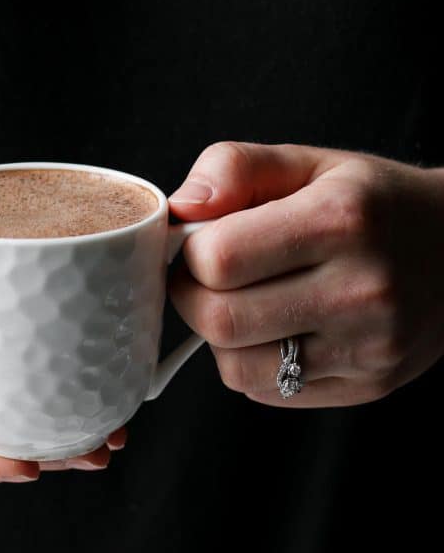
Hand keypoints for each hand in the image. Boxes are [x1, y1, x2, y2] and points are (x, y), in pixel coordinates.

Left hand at [166, 142, 443, 405]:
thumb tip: (181, 208)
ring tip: (244, 301)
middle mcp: (361, 289)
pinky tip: (277, 327)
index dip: (191, 250)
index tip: (201, 240)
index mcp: (340, 219)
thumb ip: (235, 168)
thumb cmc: (371, 200)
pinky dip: (253, 363)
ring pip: (237, 367)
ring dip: (220, 337)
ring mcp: (370, 346)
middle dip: (193, 296)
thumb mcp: (308, 161)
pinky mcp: (370, 385)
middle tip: (209, 275)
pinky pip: (271, 392)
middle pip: (221, 321)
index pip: (219, 259)